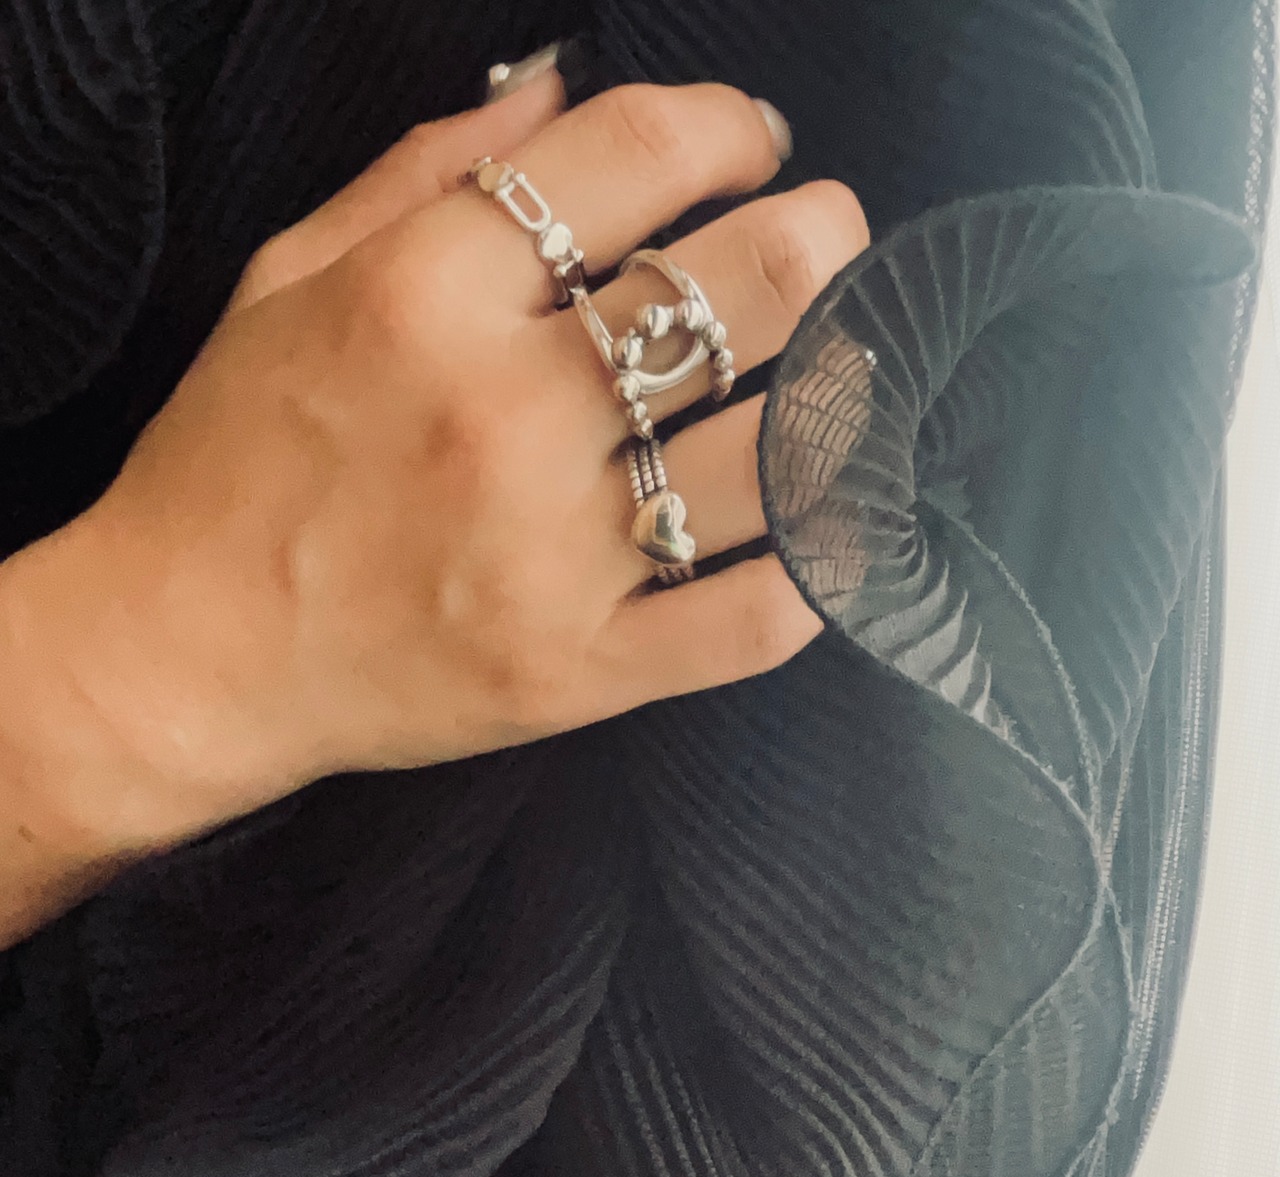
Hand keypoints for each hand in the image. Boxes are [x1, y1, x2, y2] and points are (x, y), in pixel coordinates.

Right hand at [2, 73, 868, 862]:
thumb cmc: (236, 462)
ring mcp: (554, 556)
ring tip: (839, 373)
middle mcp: (505, 415)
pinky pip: (755, 619)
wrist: (190, 655)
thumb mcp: (292, 280)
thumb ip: (425, 174)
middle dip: (824, 240)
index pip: (639, 157)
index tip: (755, 144)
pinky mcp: (582, 671)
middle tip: (829, 243)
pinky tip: (823, 522)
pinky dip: (819, 568)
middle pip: (746, 290)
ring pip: (777, 452)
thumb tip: (562, 88)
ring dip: (842, 394)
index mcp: (428, 293)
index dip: (732, 127)